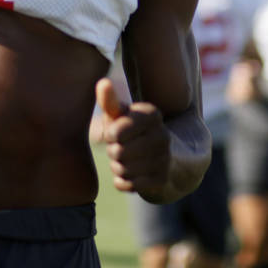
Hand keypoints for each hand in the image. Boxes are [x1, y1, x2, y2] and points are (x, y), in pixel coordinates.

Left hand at [96, 77, 170, 198]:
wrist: (163, 156)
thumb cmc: (133, 130)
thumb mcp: (121, 115)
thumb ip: (109, 101)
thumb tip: (102, 83)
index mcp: (152, 115)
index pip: (116, 132)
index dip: (111, 134)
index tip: (118, 132)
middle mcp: (163, 136)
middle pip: (118, 152)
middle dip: (114, 152)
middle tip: (122, 148)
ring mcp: (164, 159)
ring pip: (122, 170)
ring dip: (118, 167)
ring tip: (127, 159)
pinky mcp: (162, 180)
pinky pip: (127, 185)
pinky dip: (123, 181)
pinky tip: (132, 172)